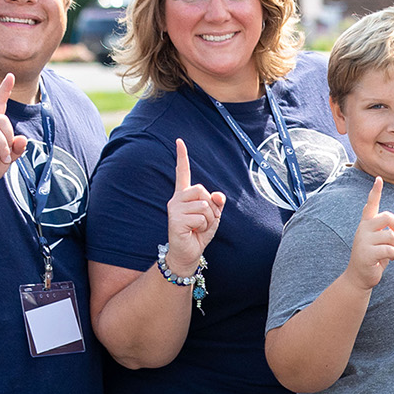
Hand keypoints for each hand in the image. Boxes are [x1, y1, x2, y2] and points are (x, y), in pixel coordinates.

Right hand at [165, 138, 225, 273]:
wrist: (188, 253)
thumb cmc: (199, 233)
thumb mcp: (213, 216)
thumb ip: (216, 203)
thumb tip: (218, 195)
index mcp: (184, 195)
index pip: (183, 173)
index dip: (182, 157)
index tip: (179, 141)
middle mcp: (177, 199)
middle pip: (202, 190)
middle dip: (211, 206)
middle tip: (205, 220)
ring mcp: (174, 209)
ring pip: (204, 205)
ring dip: (209, 218)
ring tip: (199, 227)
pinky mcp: (175, 219)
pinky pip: (200, 217)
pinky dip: (203, 226)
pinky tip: (194, 231)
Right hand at [347, 177, 393, 290]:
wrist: (360, 278)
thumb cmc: (375, 258)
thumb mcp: (387, 245)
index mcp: (367, 224)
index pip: (371, 205)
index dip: (375, 192)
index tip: (379, 179)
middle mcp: (363, 229)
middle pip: (388, 217)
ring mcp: (363, 241)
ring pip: (391, 236)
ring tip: (388, 253)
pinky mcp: (366, 253)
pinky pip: (390, 250)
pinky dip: (393, 256)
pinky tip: (385, 261)